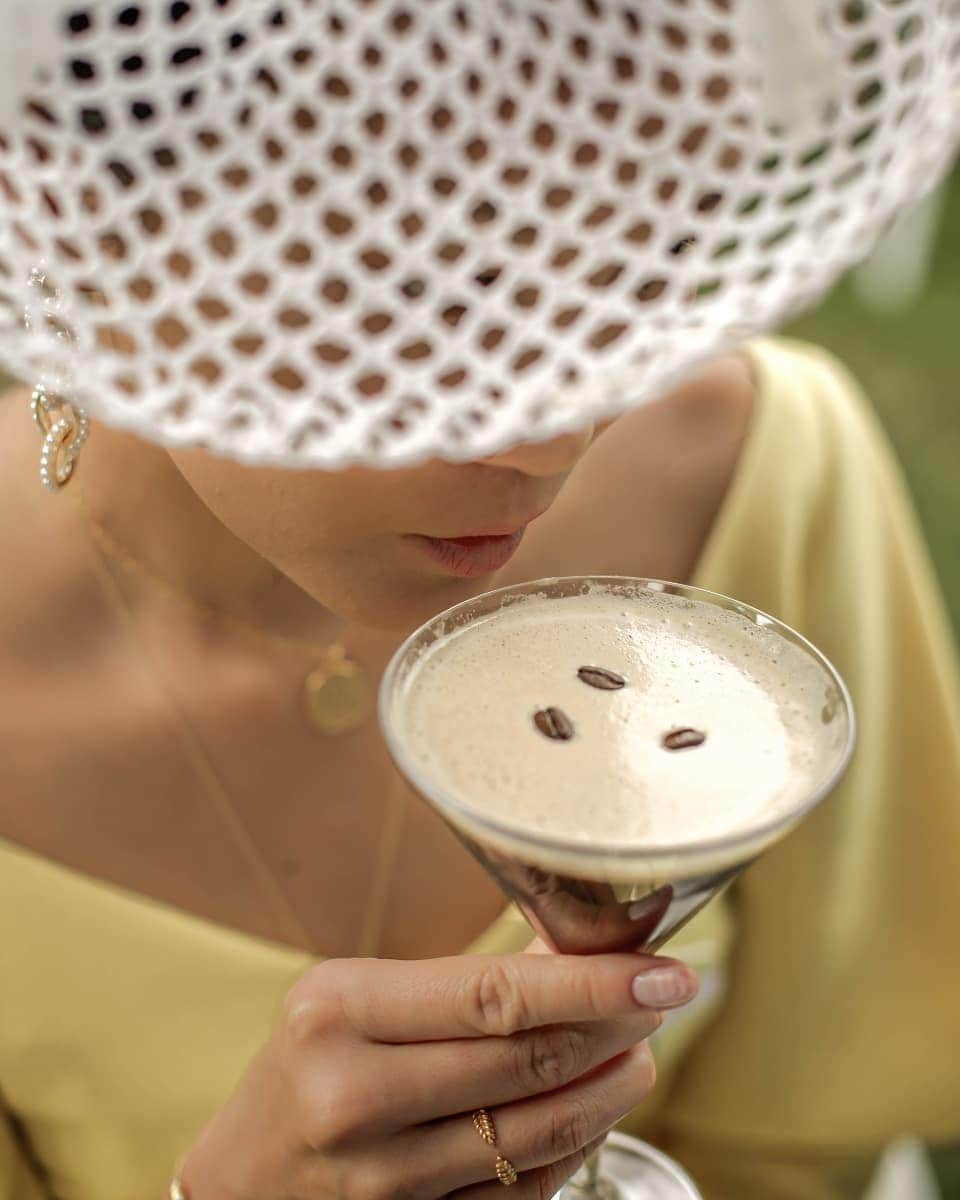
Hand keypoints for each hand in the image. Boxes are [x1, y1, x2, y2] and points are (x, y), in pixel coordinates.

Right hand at [181, 951, 696, 1199]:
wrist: (238, 1183)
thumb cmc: (308, 1068)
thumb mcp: (356, 999)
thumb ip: (463, 983)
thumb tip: (576, 953)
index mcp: (340, 1012)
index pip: (496, 995)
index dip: (595, 984)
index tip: (666, 972)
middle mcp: (355, 1098)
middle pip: (527, 1063)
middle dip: (616, 1029)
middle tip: (661, 1000)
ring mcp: (382, 1182)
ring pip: (537, 1136)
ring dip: (606, 1091)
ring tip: (637, 1054)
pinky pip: (520, 1194)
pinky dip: (569, 1148)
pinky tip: (586, 1111)